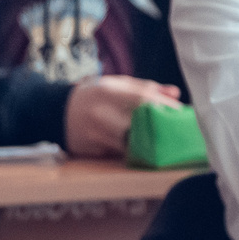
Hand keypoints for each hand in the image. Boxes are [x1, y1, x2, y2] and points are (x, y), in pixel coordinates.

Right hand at [64, 74, 178, 157]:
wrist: (56, 113)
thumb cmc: (95, 95)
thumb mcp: (117, 85)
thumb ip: (146, 87)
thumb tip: (175, 94)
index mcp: (108, 91)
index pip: (143, 99)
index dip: (166, 107)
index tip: (182, 114)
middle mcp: (100, 113)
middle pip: (139, 124)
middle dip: (161, 129)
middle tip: (178, 133)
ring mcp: (95, 134)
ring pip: (131, 144)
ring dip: (150, 145)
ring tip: (166, 143)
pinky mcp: (92, 152)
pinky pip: (120, 154)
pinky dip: (135, 153)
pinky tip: (147, 152)